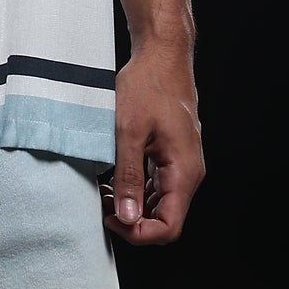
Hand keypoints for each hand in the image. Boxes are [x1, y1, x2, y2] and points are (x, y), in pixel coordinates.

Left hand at [100, 37, 203, 245]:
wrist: (161, 55)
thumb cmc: (147, 85)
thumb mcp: (129, 131)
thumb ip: (129, 176)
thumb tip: (127, 217)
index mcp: (184, 172)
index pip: (169, 227)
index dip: (139, 233)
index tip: (110, 218)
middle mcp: (188, 172)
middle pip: (165, 219)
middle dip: (132, 220)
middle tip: (101, 204)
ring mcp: (182, 164)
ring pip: (160, 204)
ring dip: (133, 205)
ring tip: (102, 190)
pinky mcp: (172, 155)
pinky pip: (158, 185)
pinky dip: (137, 189)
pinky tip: (114, 178)